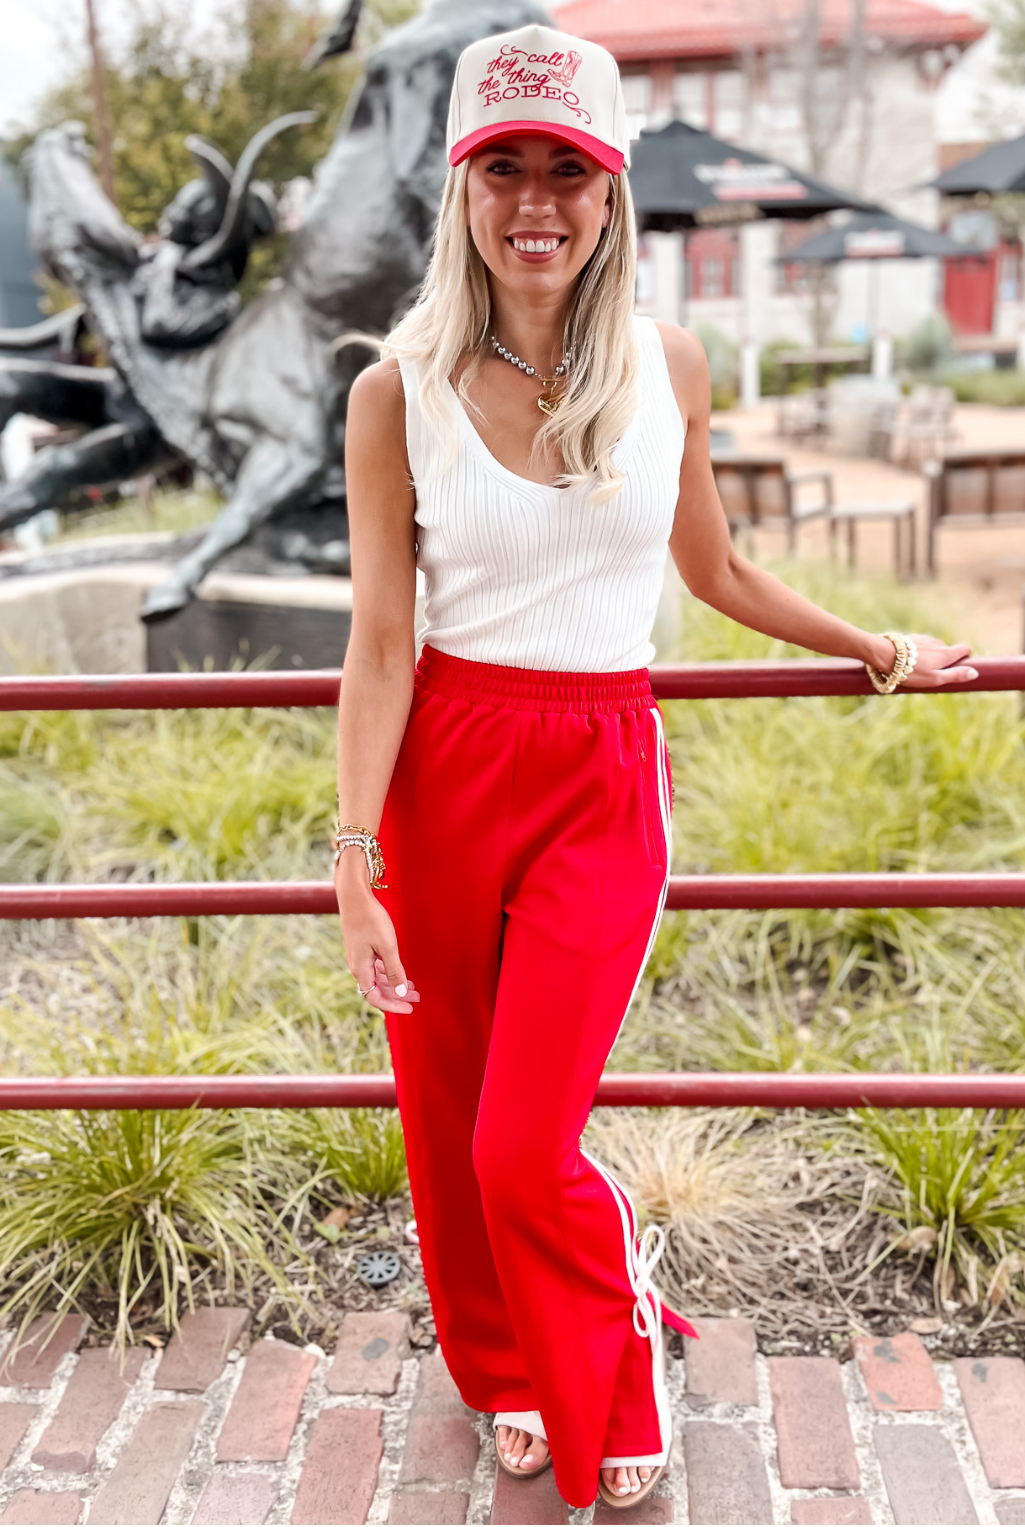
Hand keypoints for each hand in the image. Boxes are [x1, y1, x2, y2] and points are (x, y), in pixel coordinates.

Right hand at [335, 860, 419, 1014]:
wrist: (355, 896)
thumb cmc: (371, 919)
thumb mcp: (387, 946)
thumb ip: (394, 971)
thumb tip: (400, 992)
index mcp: (360, 969)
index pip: (375, 997)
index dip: (392, 1005)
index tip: (409, 1009)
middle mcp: (357, 966)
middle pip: (377, 989)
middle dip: (397, 996)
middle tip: (416, 999)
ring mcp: (359, 957)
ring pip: (377, 978)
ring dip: (394, 984)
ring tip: (413, 988)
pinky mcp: (362, 948)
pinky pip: (375, 967)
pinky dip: (388, 972)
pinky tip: (400, 971)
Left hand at [897, 634, 978, 689]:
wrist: (885, 654)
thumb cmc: (911, 670)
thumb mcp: (935, 678)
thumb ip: (954, 675)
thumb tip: (974, 673)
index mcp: (946, 653)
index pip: (965, 649)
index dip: (965, 657)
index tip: (958, 666)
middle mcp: (938, 643)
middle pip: (947, 650)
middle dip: (943, 660)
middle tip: (931, 674)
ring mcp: (924, 639)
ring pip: (932, 648)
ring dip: (929, 657)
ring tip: (915, 669)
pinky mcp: (911, 638)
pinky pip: (919, 646)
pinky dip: (917, 653)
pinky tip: (906, 662)